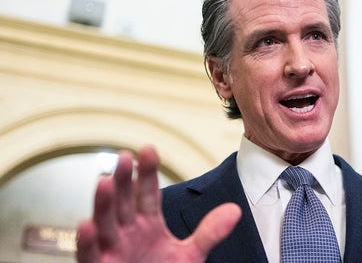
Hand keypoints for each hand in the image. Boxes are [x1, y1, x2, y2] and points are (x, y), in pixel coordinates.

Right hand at [76, 146, 241, 262]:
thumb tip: (235, 210)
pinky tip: (86, 224)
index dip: (148, 173)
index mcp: (147, 224)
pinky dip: (87, 241)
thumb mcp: (189, 255)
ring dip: (103, 203)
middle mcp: (127, 232)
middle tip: (125, 156)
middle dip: (124, 180)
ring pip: (105, 223)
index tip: (149, 149)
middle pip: (125, 202)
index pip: (148, 193)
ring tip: (104, 180)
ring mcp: (112, 250)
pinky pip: (90, 254)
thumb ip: (209, 232)